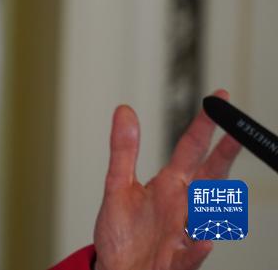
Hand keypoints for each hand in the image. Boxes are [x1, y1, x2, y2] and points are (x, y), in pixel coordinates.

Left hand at [92, 89, 241, 269]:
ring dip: (215, 204)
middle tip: (238, 132)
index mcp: (168, 185)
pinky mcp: (180, 258)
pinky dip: (198, 246)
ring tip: (217, 187)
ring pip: (209, 214)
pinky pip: (193, 253)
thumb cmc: (120, 231)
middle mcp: (182, 206)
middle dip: (223, 155)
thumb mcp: (116, 186)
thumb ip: (123, 150)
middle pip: (209, 176)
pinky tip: (200, 239)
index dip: (204, 125)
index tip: (217, 99)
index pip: (190, 150)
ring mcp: (185, 232)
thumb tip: (124, 110)